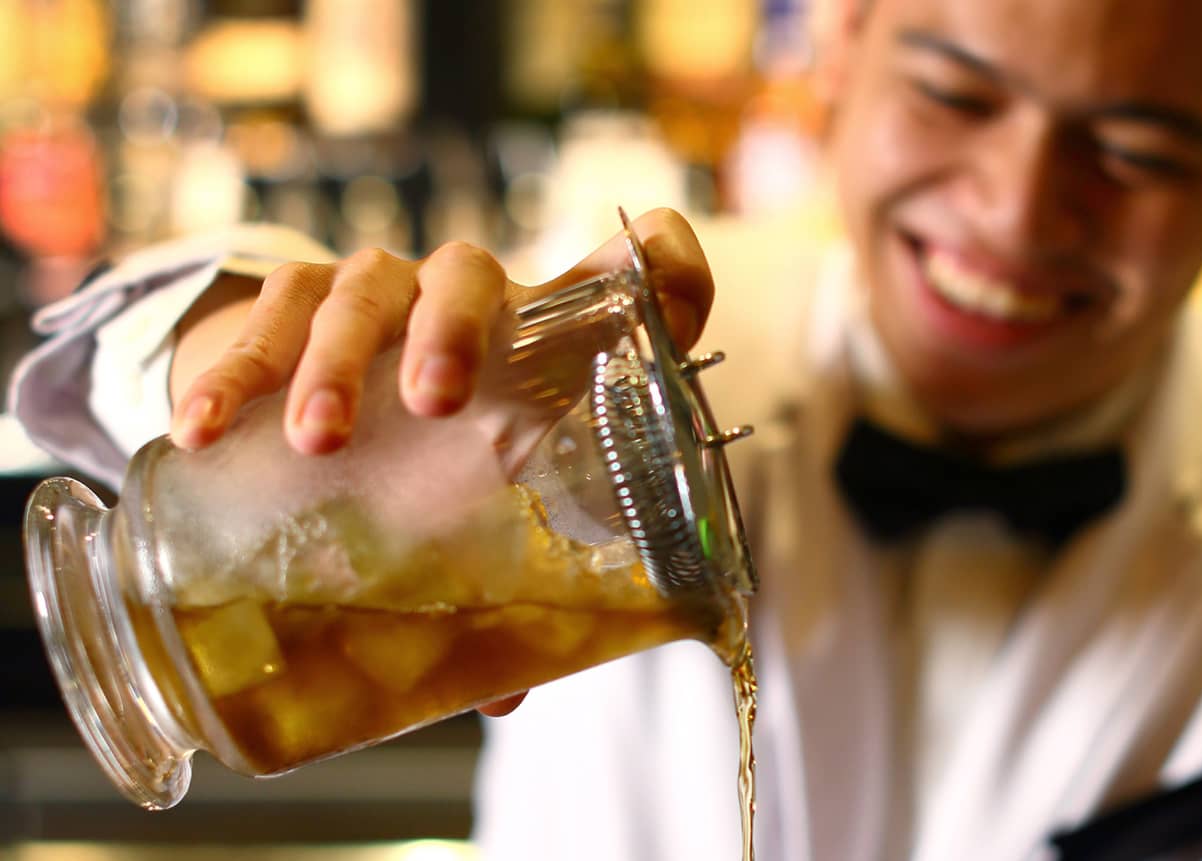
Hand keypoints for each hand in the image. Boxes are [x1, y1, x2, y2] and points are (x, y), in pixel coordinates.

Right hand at [167, 209, 714, 717]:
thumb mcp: (472, 502)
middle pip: (471, 274)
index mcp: (542, 339)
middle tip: (434, 401)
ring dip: (337, 362)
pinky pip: (267, 313)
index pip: (630, 272)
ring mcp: (378, 287)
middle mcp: (467, 296)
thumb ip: (498, 582)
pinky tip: (203, 429)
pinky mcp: (296, 294)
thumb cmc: (430, 455)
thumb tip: (503, 695)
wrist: (314, 397)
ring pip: (364, 291)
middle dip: (454, 331)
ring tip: (318, 441)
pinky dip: (235, 371)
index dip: (662, 267)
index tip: (661, 269)